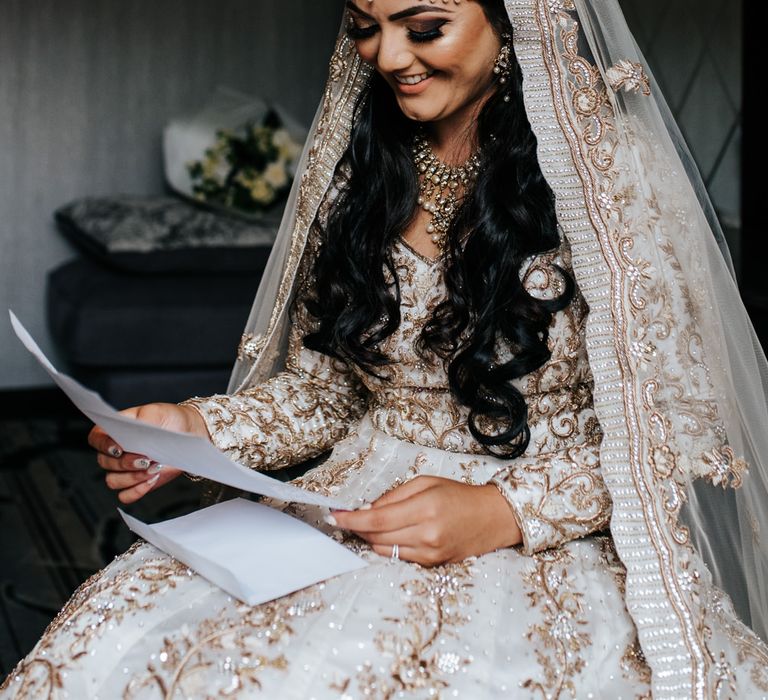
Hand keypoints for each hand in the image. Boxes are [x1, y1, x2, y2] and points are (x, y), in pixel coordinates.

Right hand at [88, 402, 209, 503]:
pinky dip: (136, 491)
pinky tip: (151, 480)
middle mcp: (116, 451)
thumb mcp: (156, 413)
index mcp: (115, 430)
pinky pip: (125, 495)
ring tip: (153, 468)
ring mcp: (125, 469)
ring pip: (113, 481)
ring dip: (132, 477)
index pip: (96, 438)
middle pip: (104, 462)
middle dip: (125, 463)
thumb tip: (131, 437)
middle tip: (146, 459)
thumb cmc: (169, 419)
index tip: (119, 448)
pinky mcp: (137, 482)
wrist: (188, 433)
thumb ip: (141, 422)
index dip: (103, 445)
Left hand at [330, 476, 521, 565]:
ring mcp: (430, 553)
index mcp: (425, 508)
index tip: (333, 515)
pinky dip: (387, 545)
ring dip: (370, 537)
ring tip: (369, 523)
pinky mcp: (432, 564)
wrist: (493, 518)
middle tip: (346, 516)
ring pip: (384, 549)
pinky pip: (398, 556)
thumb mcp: (426, 483)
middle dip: (357, 527)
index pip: (377, 518)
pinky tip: (389, 533)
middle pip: (376, 536)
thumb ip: (395, 496)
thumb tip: (366, 509)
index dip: (351, 519)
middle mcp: (427, 534)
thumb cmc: (459, 495)